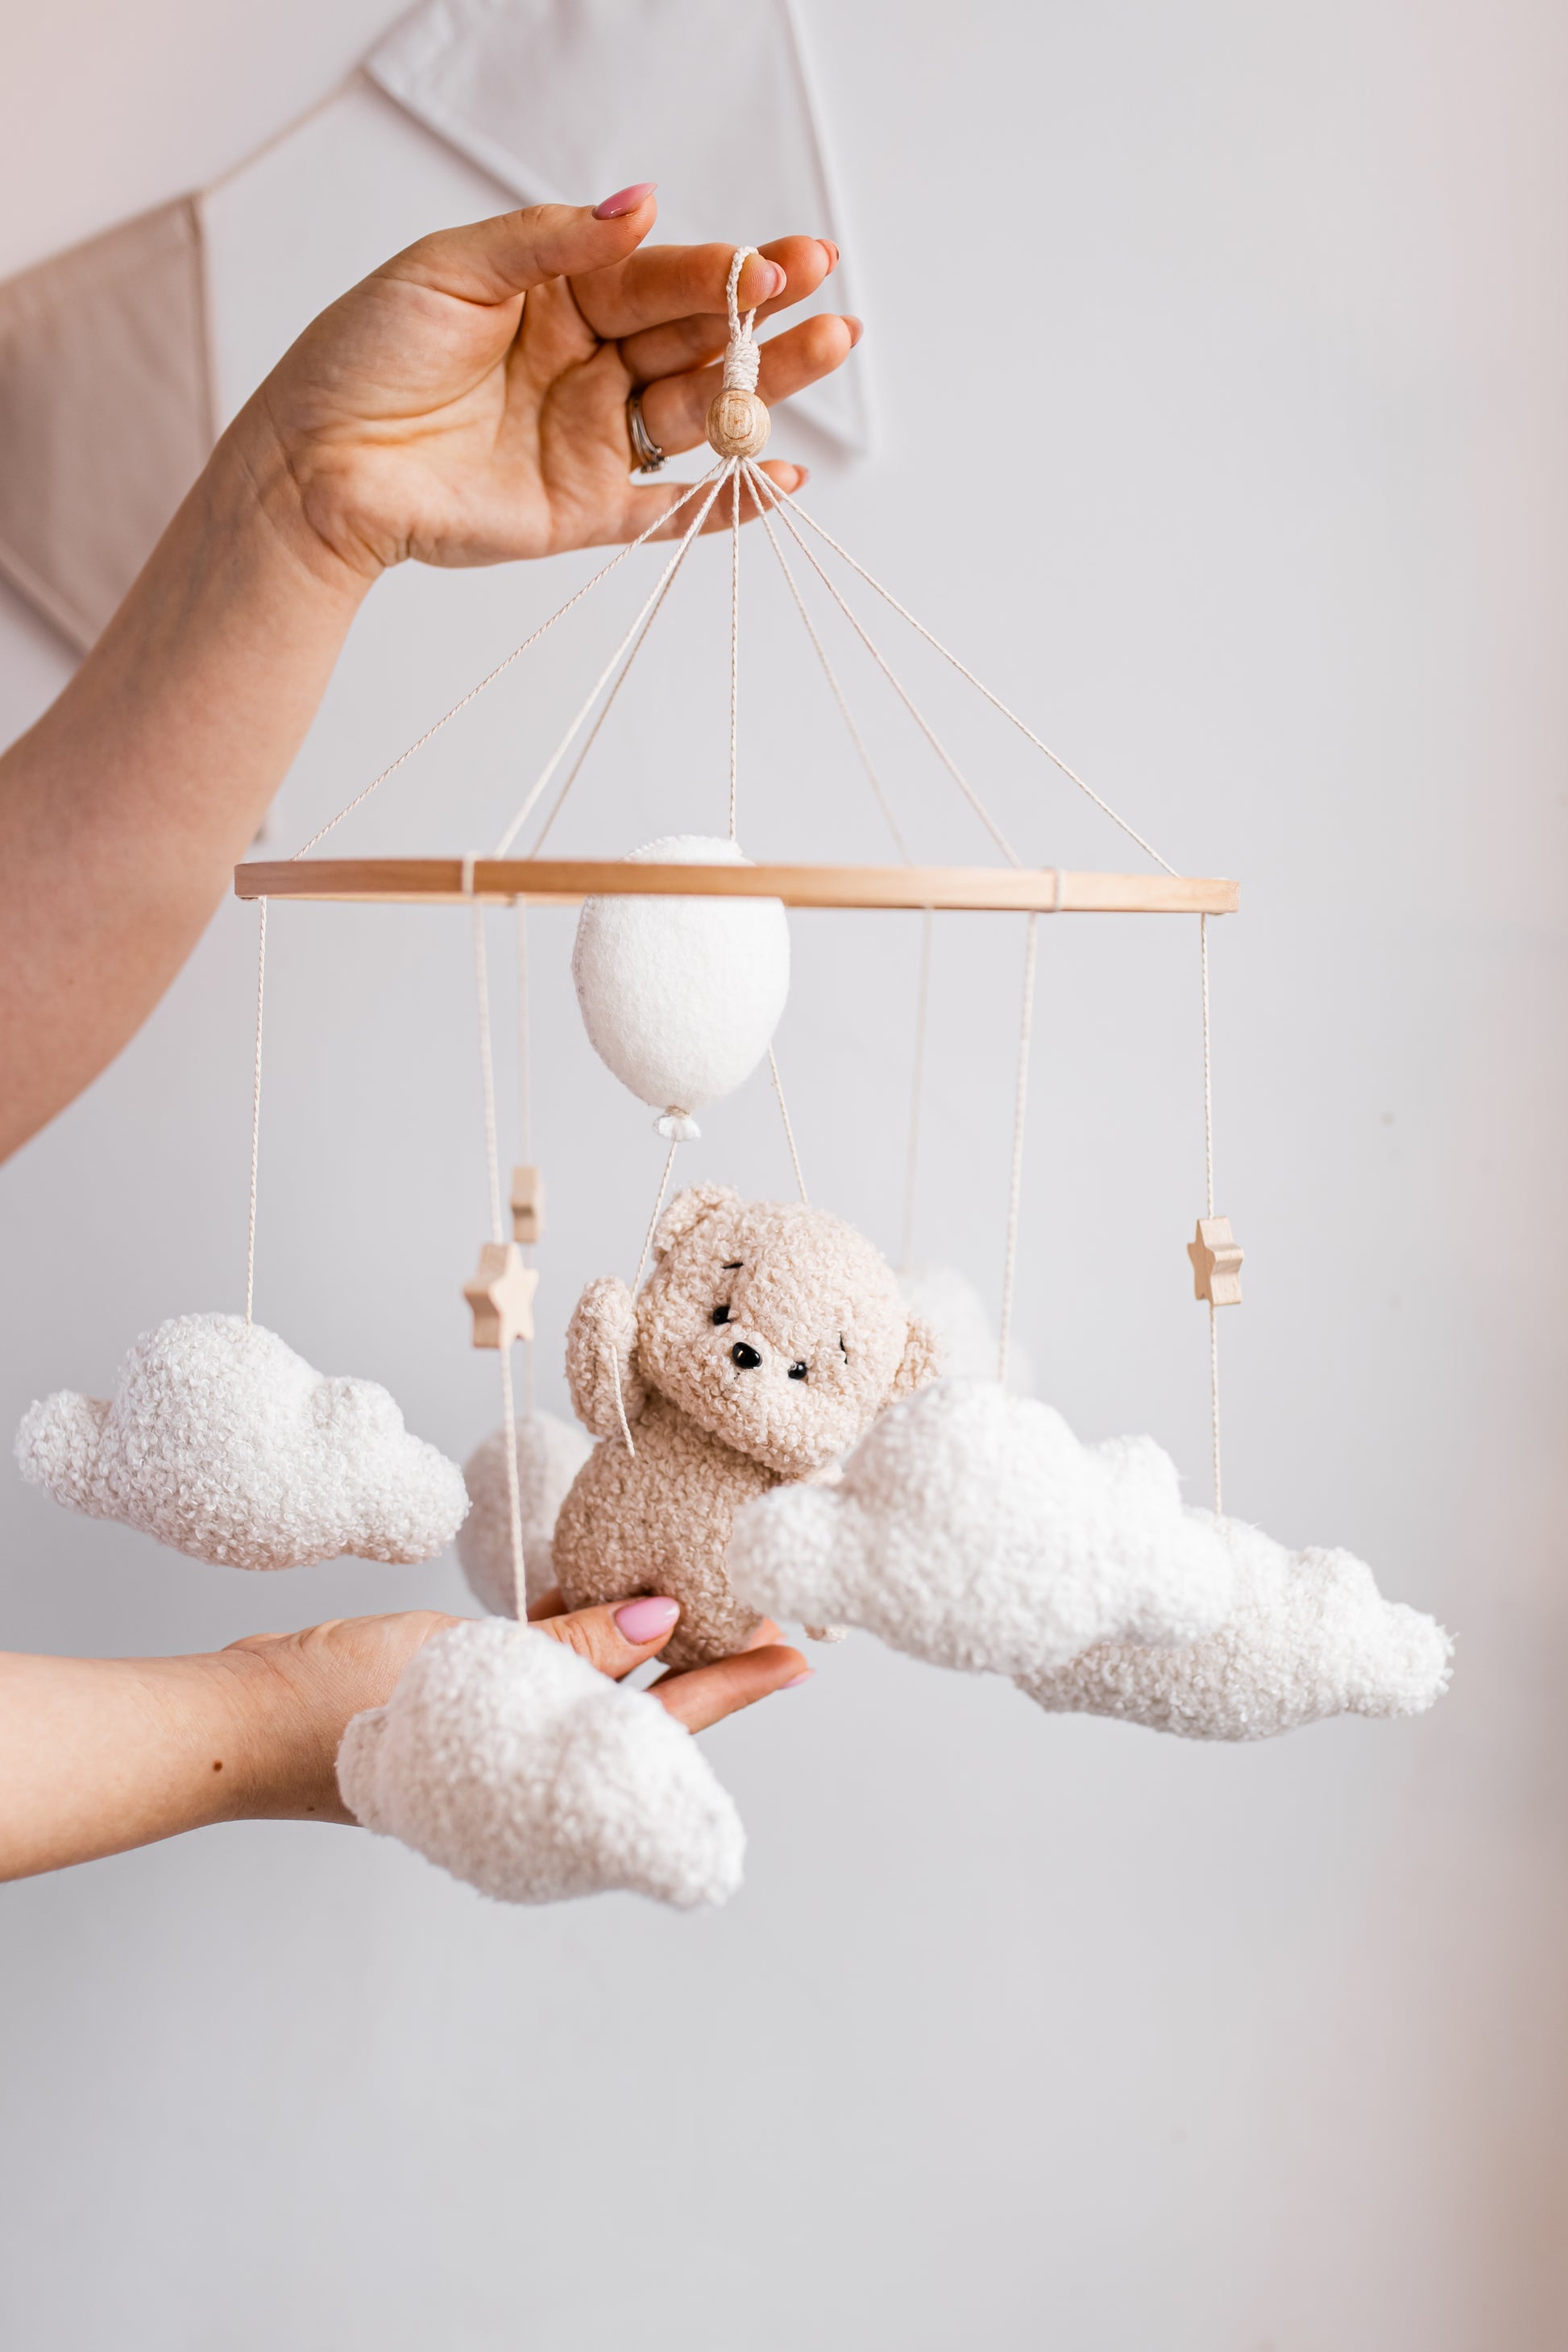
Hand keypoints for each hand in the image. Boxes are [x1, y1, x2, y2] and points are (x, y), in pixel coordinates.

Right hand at [225, 1590, 807, 1824]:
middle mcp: (531, 1767)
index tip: (796, 1656)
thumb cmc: (347, 1701)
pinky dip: (572, 1636)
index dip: (735, 1685)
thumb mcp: (472, 1660)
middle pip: (641, 1709)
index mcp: (543, 1773)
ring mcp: (497, 1742)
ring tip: (699, 1588)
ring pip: (593, 1687)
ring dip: (641, 1641)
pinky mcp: (462, 1710)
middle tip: (761, 1611)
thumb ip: (571, 1642)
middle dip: (703, 1659)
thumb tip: (666, 1613)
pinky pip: (539, 1672)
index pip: (665, 1722)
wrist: (242, 1723)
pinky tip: (602, 1589)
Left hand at [249, 186, 858, 580]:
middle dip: (764, 324)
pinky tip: (777, 477)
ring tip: (825, 353)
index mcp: (562, 296)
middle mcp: (590, 365)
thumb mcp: (452, 269)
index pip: (660, 279)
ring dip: (764, 391)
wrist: (314, 465)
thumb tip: (643, 205)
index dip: (719, 272)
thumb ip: (551, 243)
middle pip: (697, 342)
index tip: (771, 264)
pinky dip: (727, 503)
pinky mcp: (586, 512)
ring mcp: (593, 440)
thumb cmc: (364, 357)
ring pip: (698, 414)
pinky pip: (672, 510)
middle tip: (828, 304)